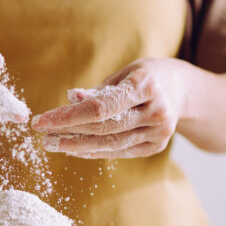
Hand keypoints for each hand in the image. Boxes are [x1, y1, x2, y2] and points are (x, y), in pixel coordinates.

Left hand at [31, 58, 187, 158]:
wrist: (184, 91)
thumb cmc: (146, 76)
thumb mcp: (124, 73)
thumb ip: (98, 90)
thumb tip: (71, 100)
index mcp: (147, 85)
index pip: (100, 107)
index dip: (68, 116)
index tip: (41, 120)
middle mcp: (156, 111)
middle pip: (103, 128)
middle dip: (68, 132)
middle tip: (43, 135)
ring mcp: (159, 133)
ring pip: (110, 144)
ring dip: (77, 146)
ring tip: (53, 144)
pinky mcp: (156, 147)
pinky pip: (119, 152)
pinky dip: (94, 151)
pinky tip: (74, 148)